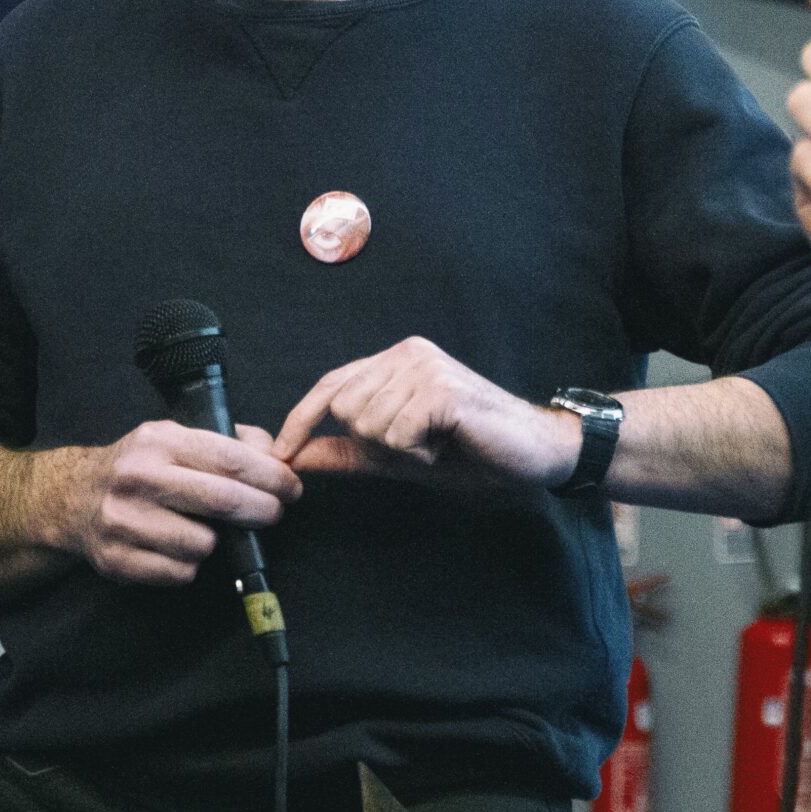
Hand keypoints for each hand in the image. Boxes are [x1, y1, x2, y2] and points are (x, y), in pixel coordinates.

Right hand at [59, 420, 300, 586]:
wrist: (73, 498)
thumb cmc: (142, 466)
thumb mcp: (178, 437)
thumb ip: (230, 442)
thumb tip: (277, 458)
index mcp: (160, 440)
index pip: (231, 460)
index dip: (272, 477)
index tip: (292, 487)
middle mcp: (139, 477)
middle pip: (224, 502)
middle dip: (263, 511)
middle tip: (274, 513)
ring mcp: (124, 521)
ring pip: (204, 545)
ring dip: (216, 542)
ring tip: (201, 528)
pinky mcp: (117, 560)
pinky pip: (181, 573)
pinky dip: (189, 565)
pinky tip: (175, 547)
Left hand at [271, 336, 577, 490]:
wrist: (532, 453)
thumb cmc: (469, 451)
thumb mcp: (397, 456)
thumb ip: (346, 452)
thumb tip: (294, 458)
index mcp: (394, 361)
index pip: (331, 385)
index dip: (301, 420)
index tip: (278, 454)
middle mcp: (406, 353)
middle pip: (345, 409)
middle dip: (376, 442)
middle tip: (421, 444)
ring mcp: (425, 365)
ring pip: (369, 424)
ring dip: (402, 450)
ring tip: (439, 442)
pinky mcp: (441, 388)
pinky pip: (397, 434)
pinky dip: (419, 453)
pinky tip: (449, 442)